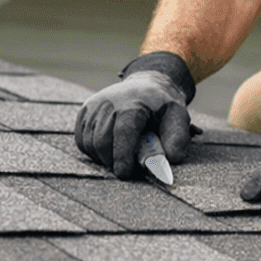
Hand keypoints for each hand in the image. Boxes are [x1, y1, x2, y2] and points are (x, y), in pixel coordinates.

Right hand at [75, 52, 195, 178]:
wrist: (146, 86)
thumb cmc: (162, 106)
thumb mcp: (178, 117)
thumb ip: (176, 137)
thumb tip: (172, 159)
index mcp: (133, 103)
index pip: (123, 132)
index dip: (122, 155)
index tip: (124, 173)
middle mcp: (109, 102)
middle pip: (102, 141)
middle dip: (113, 160)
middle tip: (127, 167)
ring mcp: (94, 105)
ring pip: (89, 143)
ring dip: (103, 157)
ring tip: (121, 156)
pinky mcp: (85, 111)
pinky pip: (82, 140)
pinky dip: (93, 151)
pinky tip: (109, 148)